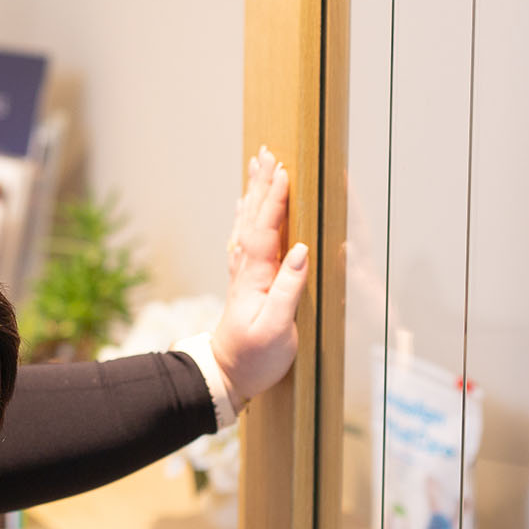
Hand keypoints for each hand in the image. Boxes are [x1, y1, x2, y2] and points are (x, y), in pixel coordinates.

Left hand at [211, 147, 308, 408]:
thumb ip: (288, 289)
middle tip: (267, 153)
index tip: (284, 171)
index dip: (275, 200)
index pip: (265, 229)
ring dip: (253, 194)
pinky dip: (246, 216)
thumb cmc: (255, 357)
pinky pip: (244, 238)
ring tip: (256, 165)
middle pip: (253, 218)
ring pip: (247, 224)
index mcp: (255, 277)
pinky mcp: (244, 282)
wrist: (226, 375)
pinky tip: (244, 205)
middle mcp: (246, 270)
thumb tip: (301, 250)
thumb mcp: (277, 329)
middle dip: (261, 185)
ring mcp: (243, 274)